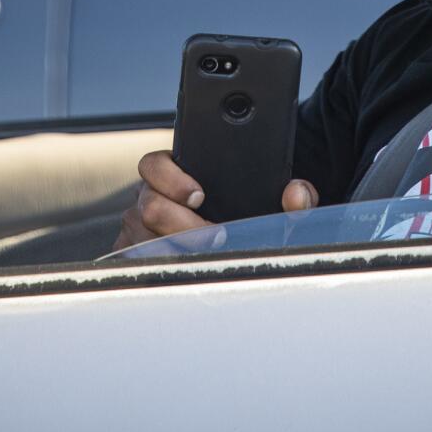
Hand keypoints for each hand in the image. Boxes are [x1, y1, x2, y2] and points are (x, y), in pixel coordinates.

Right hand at [112, 150, 319, 250]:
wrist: (236, 232)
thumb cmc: (247, 214)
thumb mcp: (272, 203)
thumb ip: (294, 196)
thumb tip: (298, 194)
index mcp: (174, 171)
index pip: (154, 164)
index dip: (172, 178)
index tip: (199, 195)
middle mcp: (150, 195)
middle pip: (150, 206)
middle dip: (184, 224)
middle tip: (216, 234)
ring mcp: (138, 226)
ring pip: (143, 237)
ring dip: (174, 248)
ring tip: (205, 253)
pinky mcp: (133, 253)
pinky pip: (137, 260)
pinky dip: (162, 264)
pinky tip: (186, 266)